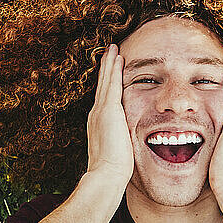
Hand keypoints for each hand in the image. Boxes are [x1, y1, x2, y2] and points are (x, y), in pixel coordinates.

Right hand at [86, 44, 133, 185]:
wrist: (106, 173)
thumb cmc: (113, 169)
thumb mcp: (115, 150)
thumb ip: (119, 141)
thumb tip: (126, 144)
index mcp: (98, 123)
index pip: (104, 98)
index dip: (106, 83)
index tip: (109, 71)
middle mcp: (96, 113)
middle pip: (102, 85)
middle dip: (105, 68)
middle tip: (108, 52)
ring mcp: (101, 111)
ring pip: (106, 81)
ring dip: (109, 63)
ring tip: (112, 48)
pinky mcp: (108, 110)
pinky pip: (112, 84)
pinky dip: (114, 69)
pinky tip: (118, 57)